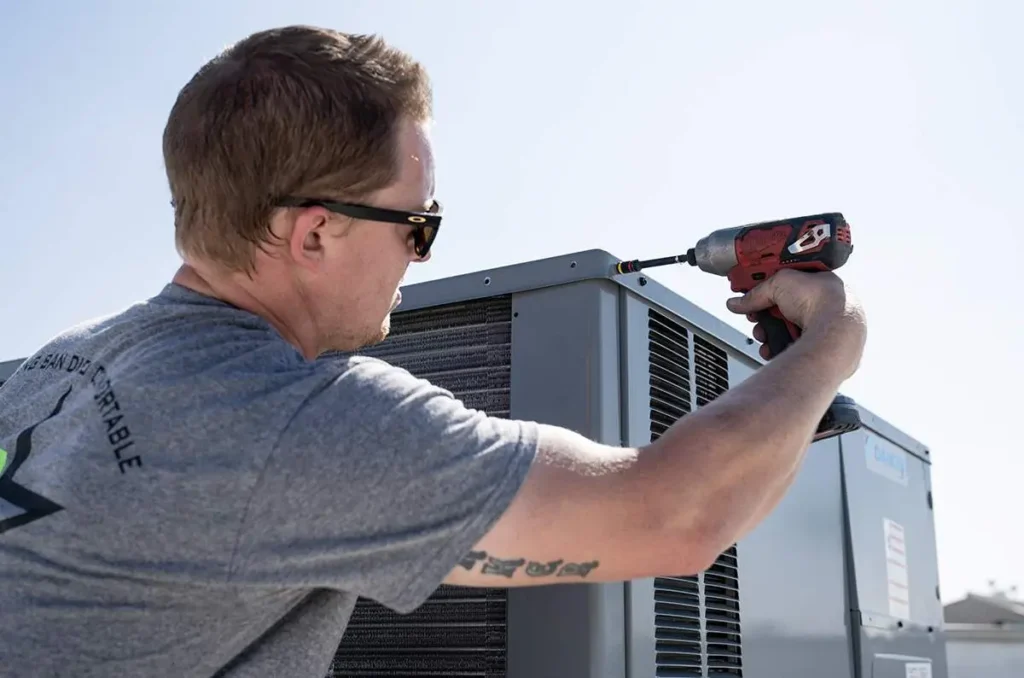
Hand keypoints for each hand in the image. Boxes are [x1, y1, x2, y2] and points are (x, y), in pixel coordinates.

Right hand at [726, 269, 866, 372]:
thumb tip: (737, 302)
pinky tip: (772, 347)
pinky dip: (778, 348)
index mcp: (822, 285)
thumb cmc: (821, 300)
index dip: (769, 290)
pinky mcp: (820, 349)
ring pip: (787, 331)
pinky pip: (792, 348)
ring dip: (770, 334)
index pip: (789, 286)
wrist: (835, 332)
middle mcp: (824, 308)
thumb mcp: (779, 283)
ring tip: (764, 334)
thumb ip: (755, 294)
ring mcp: (823, 330)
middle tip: (755, 317)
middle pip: (785, 310)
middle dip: (765, 316)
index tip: (751, 294)